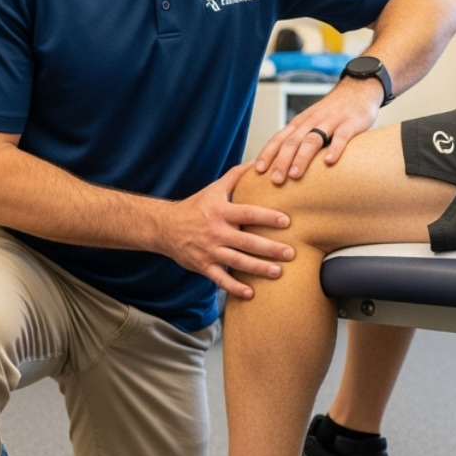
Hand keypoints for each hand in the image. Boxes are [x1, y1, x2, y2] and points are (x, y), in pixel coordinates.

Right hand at [156, 162, 292, 298]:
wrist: (165, 227)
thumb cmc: (196, 207)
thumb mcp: (214, 189)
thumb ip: (236, 176)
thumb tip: (258, 162)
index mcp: (221, 212)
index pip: (248, 213)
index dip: (267, 217)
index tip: (286, 221)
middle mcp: (216, 232)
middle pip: (246, 241)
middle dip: (269, 248)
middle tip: (290, 253)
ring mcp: (209, 251)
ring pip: (237, 262)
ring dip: (258, 268)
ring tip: (278, 272)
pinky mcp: (203, 266)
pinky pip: (220, 279)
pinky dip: (235, 288)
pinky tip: (251, 293)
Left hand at [252, 78, 379, 183]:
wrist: (357, 90)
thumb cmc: (331, 114)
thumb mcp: (311, 123)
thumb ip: (298, 140)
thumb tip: (280, 165)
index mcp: (300, 123)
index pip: (279, 139)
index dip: (268, 154)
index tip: (258, 171)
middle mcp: (311, 121)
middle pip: (292, 141)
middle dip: (281, 161)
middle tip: (275, 180)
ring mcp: (330, 122)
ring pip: (312, 139)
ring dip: (301, 158)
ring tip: (294, 175)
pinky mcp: (349, 124)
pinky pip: (341, 137)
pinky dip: (334, 149)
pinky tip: (329, 162)